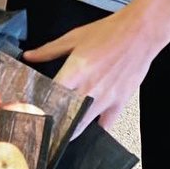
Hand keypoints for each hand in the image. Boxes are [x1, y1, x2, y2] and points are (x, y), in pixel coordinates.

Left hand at [22, 5, 164, 134]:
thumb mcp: (74, 37)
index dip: (38, 108)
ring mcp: (105, 99)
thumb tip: (30, 56)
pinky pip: (105, 126)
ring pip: (82, 126)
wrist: (139, 32)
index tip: (30, 114)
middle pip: (64, 117)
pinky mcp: (119, 103)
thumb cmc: (109, 32)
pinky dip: (96, 131)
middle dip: (52, 126)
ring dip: (69, 132)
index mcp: (75, 71)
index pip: (50, 97)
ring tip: (59, 135)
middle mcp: (89, 88)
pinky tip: (88, 131)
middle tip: (43, 130)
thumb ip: (49, 50)